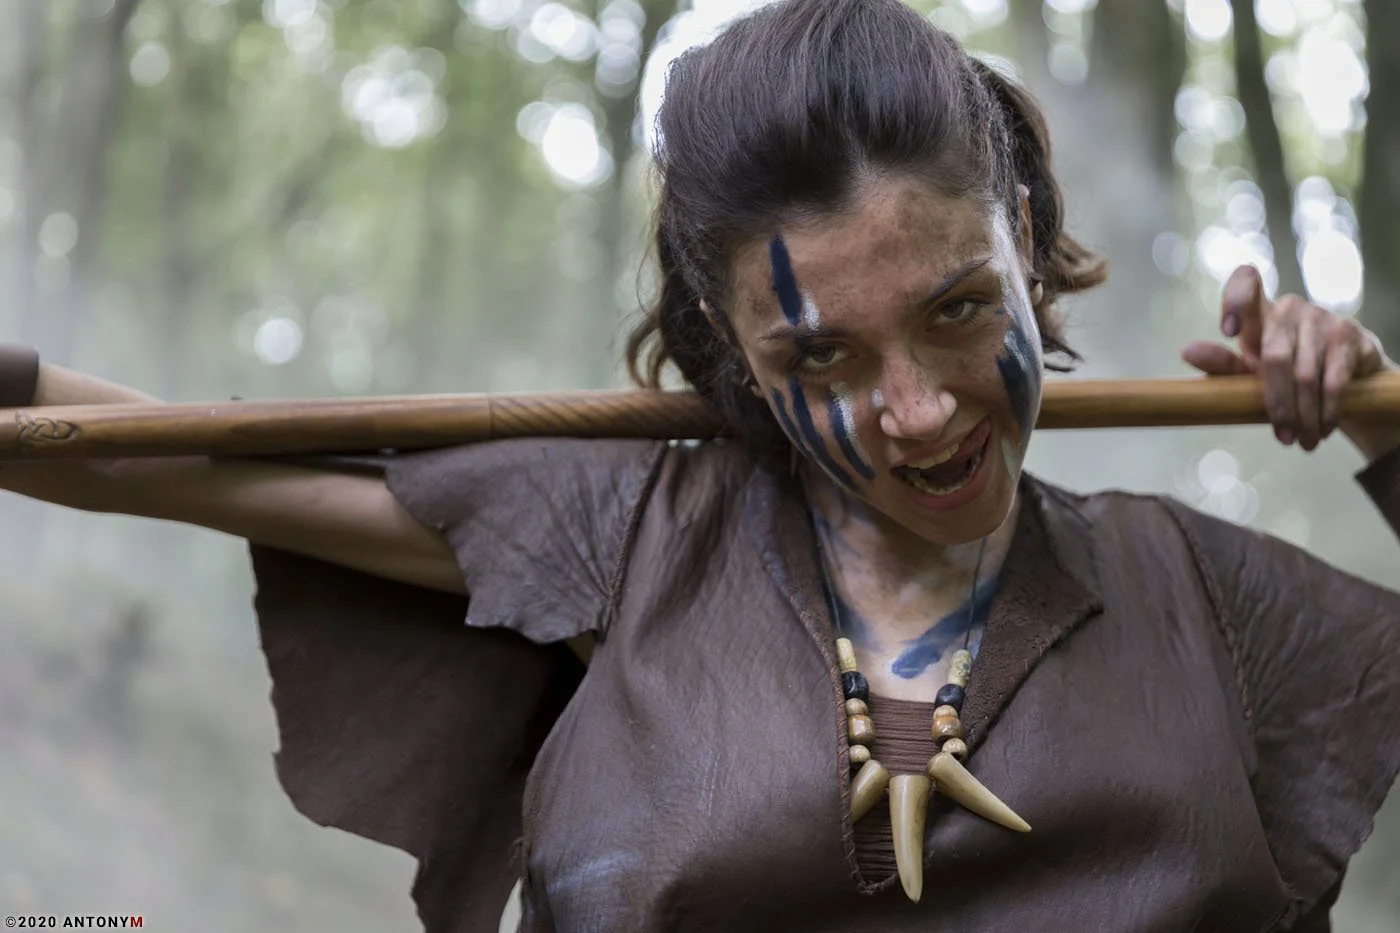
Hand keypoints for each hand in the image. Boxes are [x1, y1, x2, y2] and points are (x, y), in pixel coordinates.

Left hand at [1181, 264, 1397, 455]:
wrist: (1346, 377)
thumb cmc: (1284, 373)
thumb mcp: (1249, 372)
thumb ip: (1221, 364)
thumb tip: (1187, 351)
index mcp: (1257, 313)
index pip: (1245, 280)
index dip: (1234, 298)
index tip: (1227, 332)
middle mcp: (1289, 308)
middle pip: (1275, 356)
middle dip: (1277, 403)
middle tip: (1283, 437)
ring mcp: (1322, 318)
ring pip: (1306, 374)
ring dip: (1304, 415)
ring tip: (1302, 441)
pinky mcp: (1350, 334)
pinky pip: (1335, 378)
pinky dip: (1328, 409)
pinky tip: (1324, 428)